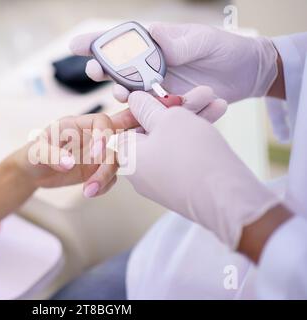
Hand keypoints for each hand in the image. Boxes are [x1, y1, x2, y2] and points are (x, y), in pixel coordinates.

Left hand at [13, 111, 138, 197]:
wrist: (33, 173)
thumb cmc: (33, 155)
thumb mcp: (36, 153)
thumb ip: (51, 155)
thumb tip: (69, 164)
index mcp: (78, 124)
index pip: (102, 121)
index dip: (105, 134)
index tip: (97, 153)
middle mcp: (92, 137)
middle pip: (120, 133)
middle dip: (134, 137)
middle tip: (144, 147)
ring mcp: (97, 154)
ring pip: (116, 160)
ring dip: (106, 176)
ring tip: (88, 190)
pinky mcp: (97, 170)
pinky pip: (111, 177)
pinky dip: (105, 185)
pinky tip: (89, 192)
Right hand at [71, 23, 277, 103]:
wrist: (247, 74)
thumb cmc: (225, 48)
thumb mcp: (203, 39)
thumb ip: (179, 41)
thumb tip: (154, 36)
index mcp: (155, 45)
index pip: (120, 43)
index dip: (96, 44)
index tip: (75, 46)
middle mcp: (150, 68)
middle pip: (117, 70)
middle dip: (102, 71)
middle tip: (95, 72)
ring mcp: (157, 90)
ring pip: (131, 95)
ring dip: (122, 95)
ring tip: (124, 94)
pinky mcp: (168, 109)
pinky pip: (152, 114)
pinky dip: (146, 117)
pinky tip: (145, 116)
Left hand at [116, 89, 280, 248]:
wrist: (227, 199)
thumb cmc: (192, 156)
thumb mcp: (169, 119)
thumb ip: (148, 108)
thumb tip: (134, 100)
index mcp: (128, 158)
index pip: (126, 126)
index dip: (143, 108)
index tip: (162, 96)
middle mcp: (140, 173)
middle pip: (152, 132)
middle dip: (176, 109)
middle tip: (200, 94)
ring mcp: (161, 182)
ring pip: (172, 141)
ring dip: (192, 119)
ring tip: (216, 101)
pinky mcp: (181, 188)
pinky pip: (184, 156)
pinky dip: (197, 138)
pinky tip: (217, 117)